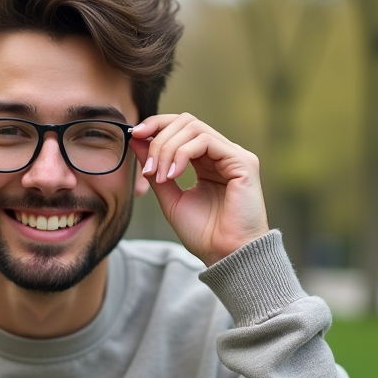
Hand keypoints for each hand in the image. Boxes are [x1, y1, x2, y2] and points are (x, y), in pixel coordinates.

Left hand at [130, 113, 268, 266]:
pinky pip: (206, 141)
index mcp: (208, 161)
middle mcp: (222, 153)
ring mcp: (234, 156)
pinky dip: (182, 154)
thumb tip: (137, 140)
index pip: (182, 127)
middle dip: (159, 138)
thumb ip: (155, 168)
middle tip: (147, 166)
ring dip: (168, 149)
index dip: (157, 126)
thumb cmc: (203, 233)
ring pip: (194, 128)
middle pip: (186, 122)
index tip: (135, 136)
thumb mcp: (169, 196)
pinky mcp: (243, 162)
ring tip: (160, 177)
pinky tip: (173, 175)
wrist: (225, 255)